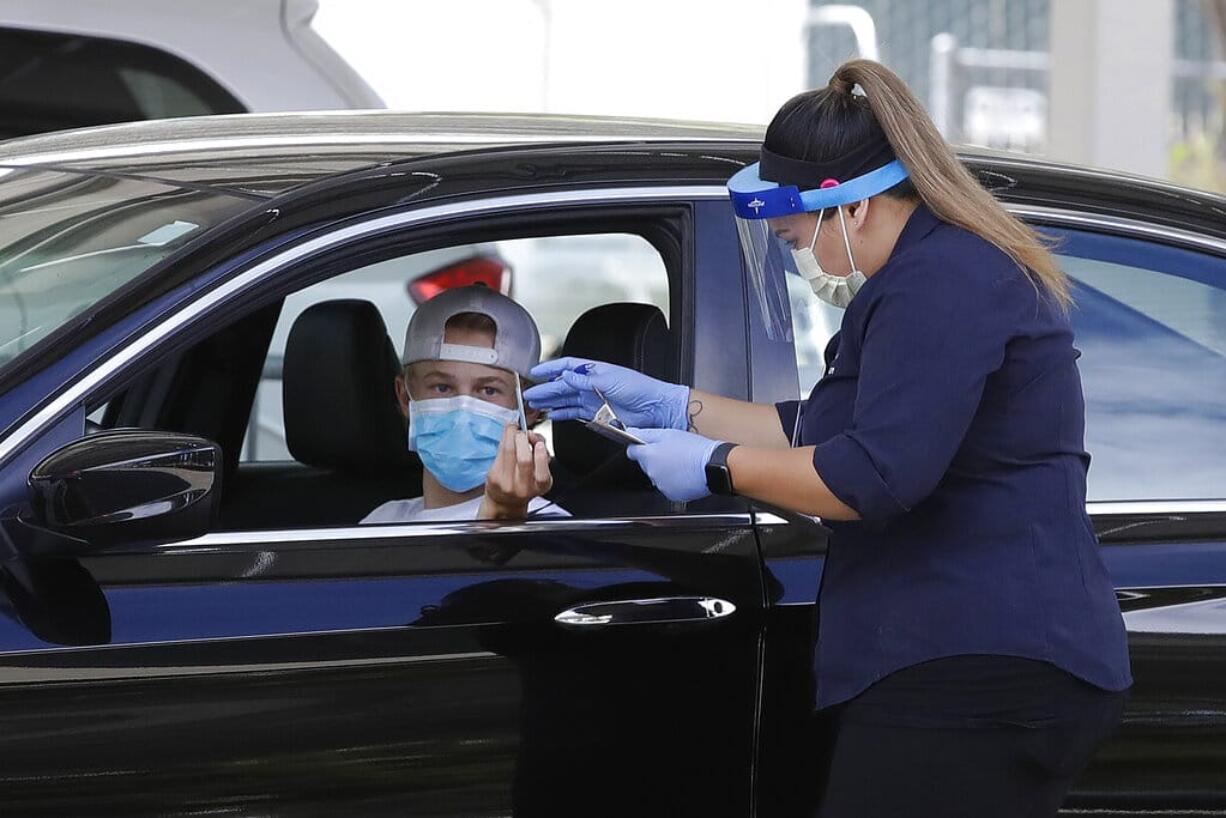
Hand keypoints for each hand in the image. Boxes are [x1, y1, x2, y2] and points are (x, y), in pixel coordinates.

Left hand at [478, 424, 552, 519]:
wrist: (505, 501)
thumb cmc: (525, 483)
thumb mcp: (540, 472)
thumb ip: (542, 453)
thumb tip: (532, 435)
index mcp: (540, 486)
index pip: (542, 475)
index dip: (541, 457)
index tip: (539, 444)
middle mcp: (523, 488)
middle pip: (524, 460)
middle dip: (524, 440)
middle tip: (523, 433)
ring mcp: (507, 483)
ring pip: (508, 451)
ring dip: (511, 434)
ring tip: (514, 429)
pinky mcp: (494, 477)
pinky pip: (499, 453)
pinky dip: (504, 440)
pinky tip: (507, 436)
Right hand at [524, 357, 689, 429]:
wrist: (656, 409)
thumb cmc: (641, 389)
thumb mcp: (610, 380)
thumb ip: (585, 380)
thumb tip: (566, 375)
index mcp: (596, 371)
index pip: (568, 367)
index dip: (551, 369)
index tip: (535, 372)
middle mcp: (592, 385)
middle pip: (563, 385)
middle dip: (545, 389)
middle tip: (529, 394)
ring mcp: (594, 400)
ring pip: (566, 400)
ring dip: (550, 402)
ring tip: (535, 405)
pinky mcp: (598, 415)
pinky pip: (575, 413)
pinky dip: (563, 414)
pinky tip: (552, 414)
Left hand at [625, 427, 721, 502]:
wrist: (713, 465)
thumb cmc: (694, 449)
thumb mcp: (669, 434)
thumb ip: (646, 434)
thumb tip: (631, 431)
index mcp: (649, 456)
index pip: (632, 452)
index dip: (638, 447)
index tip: (645, 445)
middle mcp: (652, 473)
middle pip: (646, 464)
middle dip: (655, 458)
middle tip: (673, 451)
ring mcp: (661, 485)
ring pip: (657, 475)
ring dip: (665, 470)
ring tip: (682, 462)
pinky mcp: (672, 495)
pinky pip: (668, 486)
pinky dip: (674, 481)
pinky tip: (685, 473)